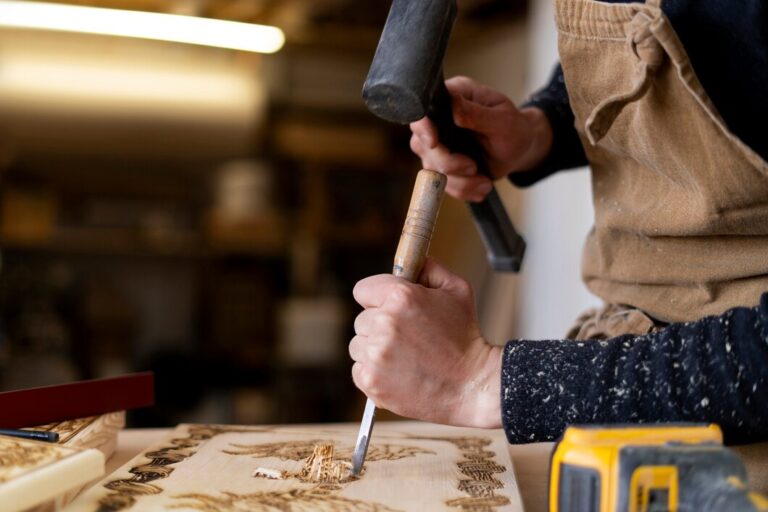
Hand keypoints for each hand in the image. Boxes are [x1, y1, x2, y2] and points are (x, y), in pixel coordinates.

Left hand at [349, 258, 501, 427]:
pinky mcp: (370, 380)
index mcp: (401, 296)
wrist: (471, 385)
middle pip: (361, 319)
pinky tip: (398, 373)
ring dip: (374, 349)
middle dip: (379, 325)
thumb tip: (413, 261)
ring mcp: (375, 354)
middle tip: (407, 337)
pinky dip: (373, 372)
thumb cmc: (465, 337)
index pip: (363, 290)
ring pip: (358, 345)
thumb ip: (430, 268)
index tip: (390, 308)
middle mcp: (383, 323)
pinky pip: (358, 369)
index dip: (377, 298)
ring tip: (404, 357)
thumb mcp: (457, 290)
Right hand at [410, 76, 552, 201]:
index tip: (433, 143)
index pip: (424, 111)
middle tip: (473, 167)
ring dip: (461, 182)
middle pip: (422, 145)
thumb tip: (453, 105)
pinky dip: (464, 190)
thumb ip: (477, 114)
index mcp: (454, 97)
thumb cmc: (515, 129)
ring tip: (485, 181)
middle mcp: (440, 120)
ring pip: (432, 170)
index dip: (423, 128)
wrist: (520, 151)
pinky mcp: (442, 165)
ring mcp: (439, 145)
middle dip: (448, 163)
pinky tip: (482, 184)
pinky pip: (442, 185)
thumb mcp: (503, 120)